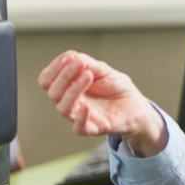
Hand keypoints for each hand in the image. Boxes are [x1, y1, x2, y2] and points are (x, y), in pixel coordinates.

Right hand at [38, 51, 167, 156]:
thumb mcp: (103, 70)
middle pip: (53, 93)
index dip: (53, 69)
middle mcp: (71, 101)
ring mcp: (80, 115)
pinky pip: (79, 128)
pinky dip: (80, 118)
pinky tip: (87, 106)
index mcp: (68, 86)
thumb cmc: (116, 87)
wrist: (137, 104)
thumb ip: (87, 63)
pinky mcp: (94, 128)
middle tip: (79, 64)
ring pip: (63, 108)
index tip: (68, 57)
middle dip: (64, 77)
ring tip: (88, 76)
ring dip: (73, 90)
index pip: (47, 80)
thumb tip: (71, 56)